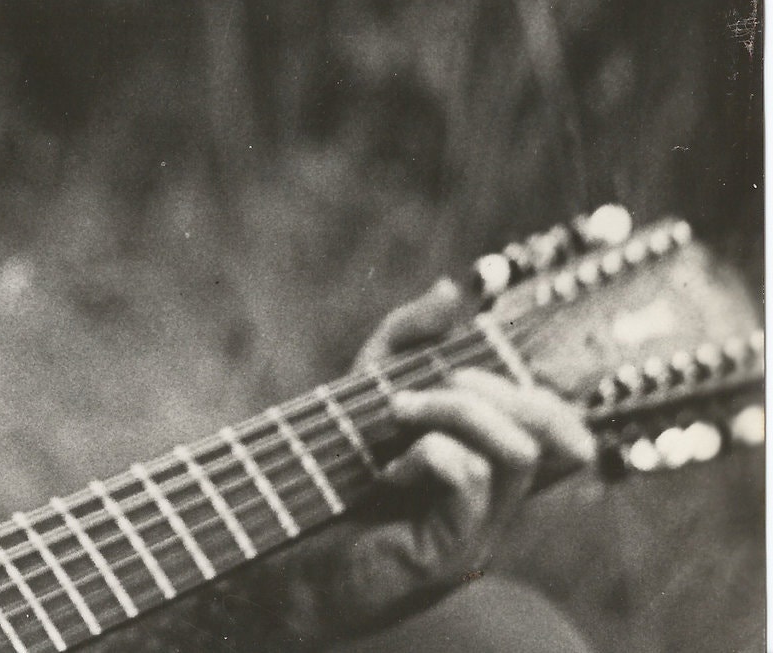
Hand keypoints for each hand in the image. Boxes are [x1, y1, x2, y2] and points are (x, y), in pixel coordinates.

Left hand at [264, 278, 594, 641]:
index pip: (564, 422)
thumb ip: (409, 339)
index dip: (548, 377)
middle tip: (435, 383)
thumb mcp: (365, 389)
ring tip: (396, 413)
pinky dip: (428, 452)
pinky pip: (470, 482)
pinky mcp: (448, 557)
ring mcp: (480, 534)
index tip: (500, 339)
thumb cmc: (326, 475)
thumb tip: (456, 285)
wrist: (277, 556)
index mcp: (490, 467)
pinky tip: (386, 466)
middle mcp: (499, 504)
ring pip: (516, 452)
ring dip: (454, 412)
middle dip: (498, 386)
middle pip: (561, 433)